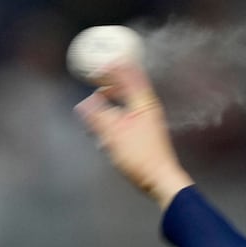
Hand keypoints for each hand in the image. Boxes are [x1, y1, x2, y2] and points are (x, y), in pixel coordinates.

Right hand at [75, 61, 192, 206]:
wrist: (161, 180)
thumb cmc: (140, 157)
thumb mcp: (113, 134)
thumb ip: (97, 116)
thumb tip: (83, 104)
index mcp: (143, 102)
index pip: (128, 74)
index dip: (112, 68)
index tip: (98, 66)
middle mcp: (149, 108)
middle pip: (128, 87)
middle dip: (110, 84)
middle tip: (96, 82)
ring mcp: (150, 120)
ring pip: (127, 102)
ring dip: (112, 101)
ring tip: (99, 104)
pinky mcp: (148, 133)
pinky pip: (128, 116)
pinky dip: (116, 115)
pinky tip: (107, 127)